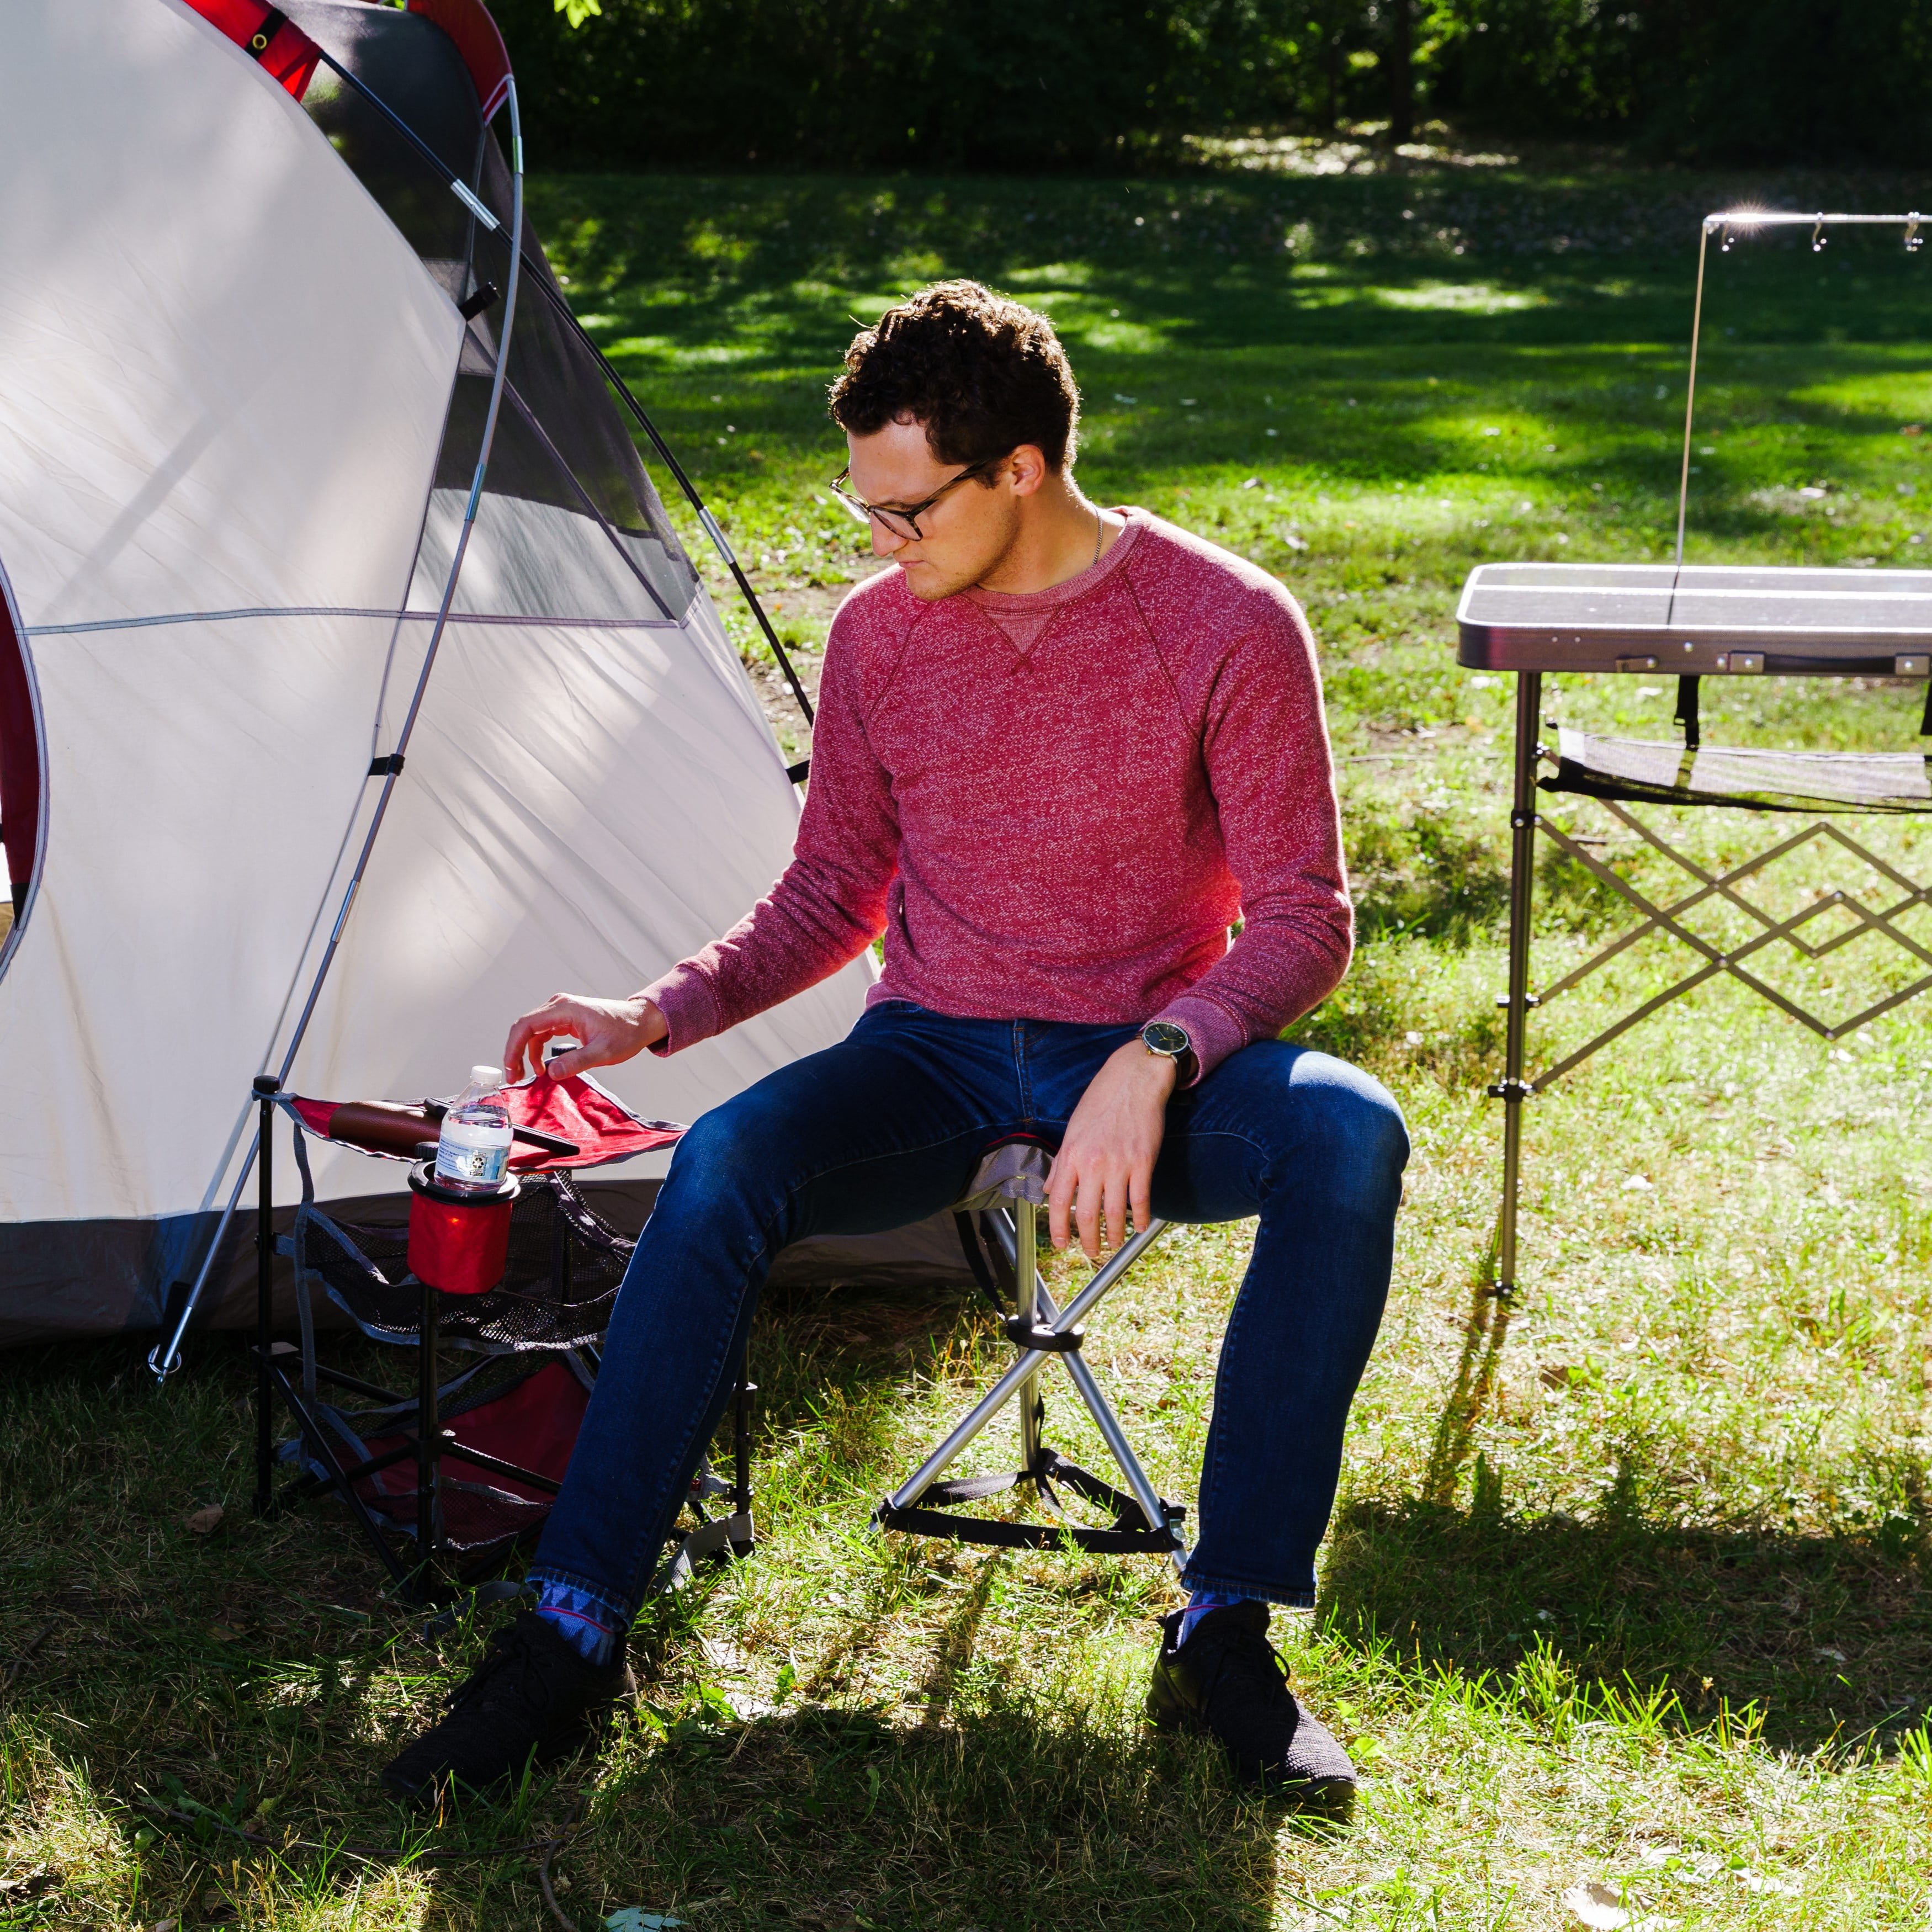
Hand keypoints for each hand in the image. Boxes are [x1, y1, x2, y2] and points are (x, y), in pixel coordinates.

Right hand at [503, 993, 666, 1081]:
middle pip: (524, 1027)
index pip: (526, 1025)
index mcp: (564, 1009)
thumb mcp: (603, 1052)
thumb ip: (577, 1062)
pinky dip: (537, 1049)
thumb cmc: (626, 1033)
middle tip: (514, 1076)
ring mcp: (561, 1011)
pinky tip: (542, 1066)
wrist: (641, 1022)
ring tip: (527, 1075)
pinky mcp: (564, 1019)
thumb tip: (551, 1073)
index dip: (513, 1048)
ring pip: (531, 1031)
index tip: (511, 1068)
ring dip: (525, 1053)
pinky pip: (542, 1033)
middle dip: (515, 1052)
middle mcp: (559, 1006)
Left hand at [1047, 1041, 1176, 1260]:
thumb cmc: (1101, 1102)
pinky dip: (1139, 1218)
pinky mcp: (1143, 1162)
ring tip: (1114, 1243)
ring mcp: (1119, 1164)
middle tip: (1090, 1251)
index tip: (1060, 1243)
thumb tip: (1050, 1190)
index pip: (1057, 1201)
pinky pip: (1141, 1200)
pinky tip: (1138, 1226)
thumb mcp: (1073, 1130)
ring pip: (1114, 1213)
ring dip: (1114, 1235)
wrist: (1134, 1079)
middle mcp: (1092, 1163)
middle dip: (1088, 1240)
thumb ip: (1062, 1163)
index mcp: (1071, 1154)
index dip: (1058, 1228)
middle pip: (1086, 1214)